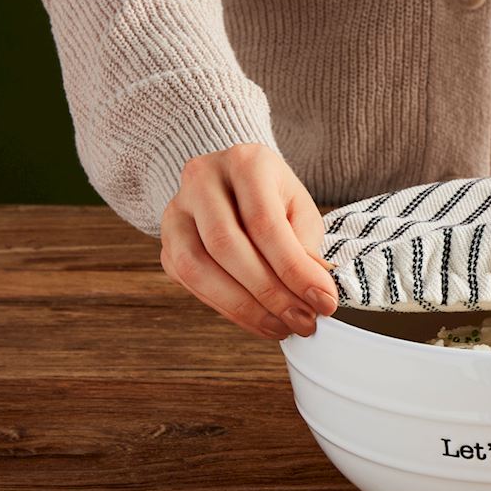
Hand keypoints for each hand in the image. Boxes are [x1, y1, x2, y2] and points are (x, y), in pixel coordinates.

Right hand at [159, 143, 337, 338]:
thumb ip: (306, 248)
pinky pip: (189, 282)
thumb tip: (316, 294)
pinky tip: (258, 320)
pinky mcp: (167, 242)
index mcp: (245, 163)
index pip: (265, 223)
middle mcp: (201, 179)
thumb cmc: (273, 198)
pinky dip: (226, 308)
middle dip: (269, 294)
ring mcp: (176, 210)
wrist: (235, 185)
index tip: (323, 302)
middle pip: (227, 246)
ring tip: (282, 327)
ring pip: (197, 268)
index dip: (295, 270)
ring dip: (244, 307)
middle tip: (303, 320)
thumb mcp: (299, 212)